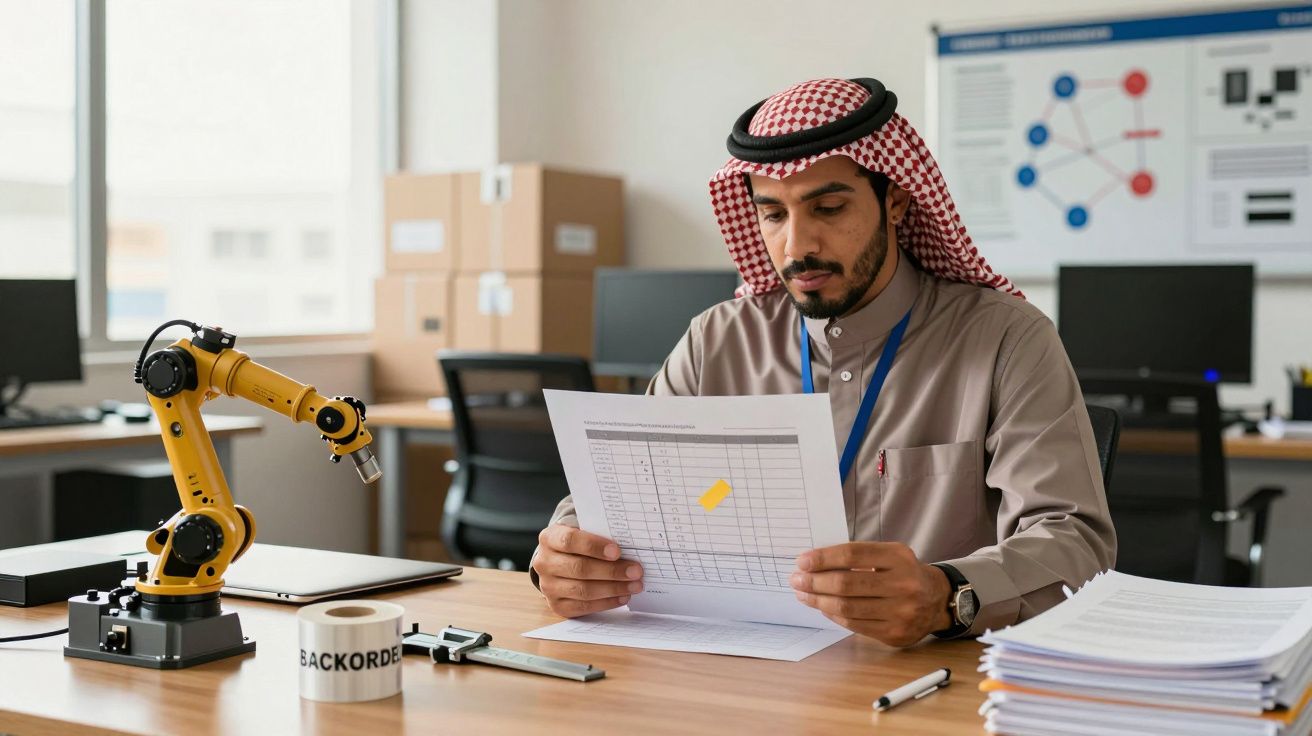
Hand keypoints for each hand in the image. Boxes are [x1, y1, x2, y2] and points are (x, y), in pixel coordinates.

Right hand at [532, 524, 643, 617]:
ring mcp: (548, 586)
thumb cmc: (578, 544)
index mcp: (549, 538)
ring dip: (613, 588)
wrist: (559, 562)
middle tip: (636, 571)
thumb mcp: (583, 532)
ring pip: (583, 590)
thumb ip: (600, 535)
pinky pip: (584, 607)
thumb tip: (629, 547)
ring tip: (634, 585)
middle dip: (612, 571)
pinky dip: (607, 603)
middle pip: (580, 568)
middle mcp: (544, 563)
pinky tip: (623, 597)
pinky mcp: (557, 605)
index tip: (617, 551)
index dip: (594, 546)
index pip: (570, 541)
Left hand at [789, 542, 952, 646]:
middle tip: (796, 580)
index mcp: (898, 557)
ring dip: (818, 601)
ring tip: (804, 594)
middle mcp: (903, 584)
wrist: (936, 600)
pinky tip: (823, 607)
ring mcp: (901, 612)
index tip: (802, 561)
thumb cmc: (903, 573)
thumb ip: (857, 557)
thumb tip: (814, 564)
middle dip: (815, 582)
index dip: (823, 558)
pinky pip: (854, 625)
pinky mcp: (895, 634)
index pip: (852, 555)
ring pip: (847, 608)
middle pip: (847, 584)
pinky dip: (833, 615)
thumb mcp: (888, 555)